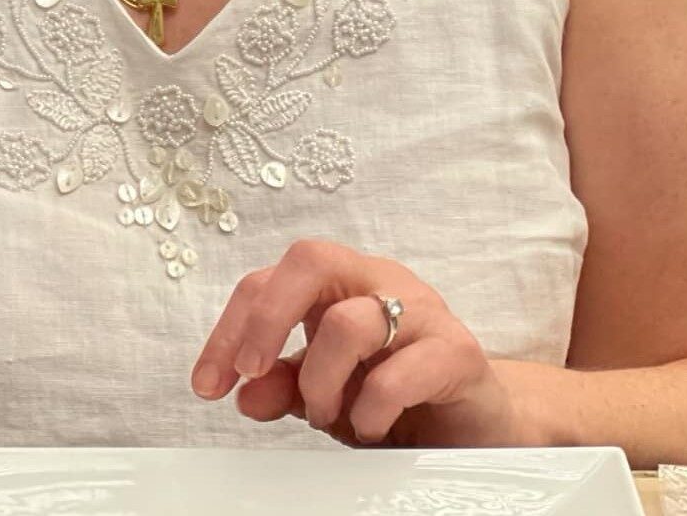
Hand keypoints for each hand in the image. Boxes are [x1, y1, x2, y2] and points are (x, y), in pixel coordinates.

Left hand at [191, 239, 520, 447]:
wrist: (477, 421)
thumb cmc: (397, 393)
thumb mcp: (327, 391)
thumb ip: (284, 385)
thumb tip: (243, 394)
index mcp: (339, 282)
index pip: (269, 279)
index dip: (231, 329)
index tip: (210, 384)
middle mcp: (378, 280)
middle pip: (309, 259)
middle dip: (267, 318)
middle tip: (253, 373)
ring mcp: (420, 310)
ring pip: (349, 321)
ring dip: (321, 380)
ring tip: (326, 414)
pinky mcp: (456, 351)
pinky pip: (400, 371)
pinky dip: (370, 408)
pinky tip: (370, 427)